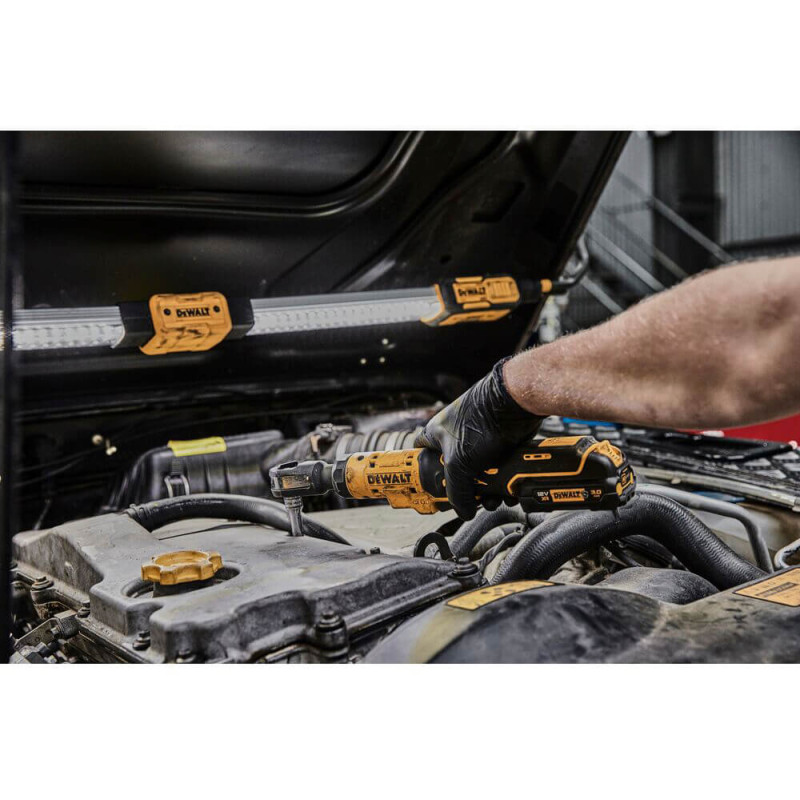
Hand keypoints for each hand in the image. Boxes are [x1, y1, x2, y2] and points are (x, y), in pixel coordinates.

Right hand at [415, 358, 543, 518]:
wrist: (514, 406)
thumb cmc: (480, 422)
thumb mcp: (458, 462)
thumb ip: (457, 490)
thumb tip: (464, 511)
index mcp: (436, 435)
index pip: (421, 454)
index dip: (425, 473)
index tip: (433, 491)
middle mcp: (455, 437)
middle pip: (455, 472)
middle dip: (466, 491)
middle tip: (471, 501)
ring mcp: (478, 442)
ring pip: (479, 474)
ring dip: (487, 491)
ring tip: (495, 500)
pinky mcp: (499, 445)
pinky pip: (497, 470)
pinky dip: (502, 483)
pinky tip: (508, 492)